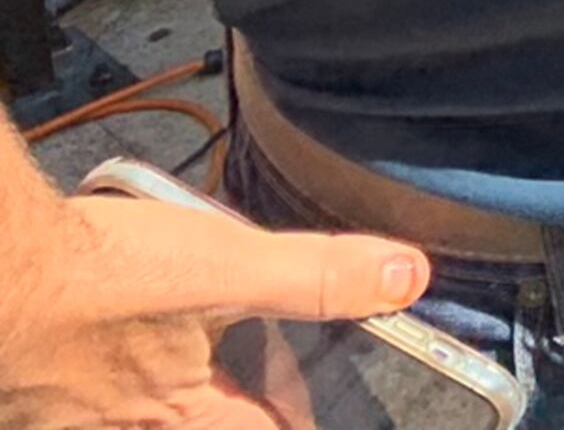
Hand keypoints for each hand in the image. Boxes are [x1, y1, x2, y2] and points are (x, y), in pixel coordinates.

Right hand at [0, 175, 424, 429]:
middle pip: (188, 429)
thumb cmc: (100, 274)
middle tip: (252, 399)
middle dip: (223, 413)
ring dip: (158, 400)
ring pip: (126, 419)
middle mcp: (114, 425)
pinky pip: (70, 401)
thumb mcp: (226, 266)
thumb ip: (314, 276)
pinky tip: (99, 350)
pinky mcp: (20, 390)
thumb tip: (409, 279)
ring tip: (180, 371)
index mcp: (176, 411)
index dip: (287, 424)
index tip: (300, 417)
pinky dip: (93, 386)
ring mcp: (58, 413)